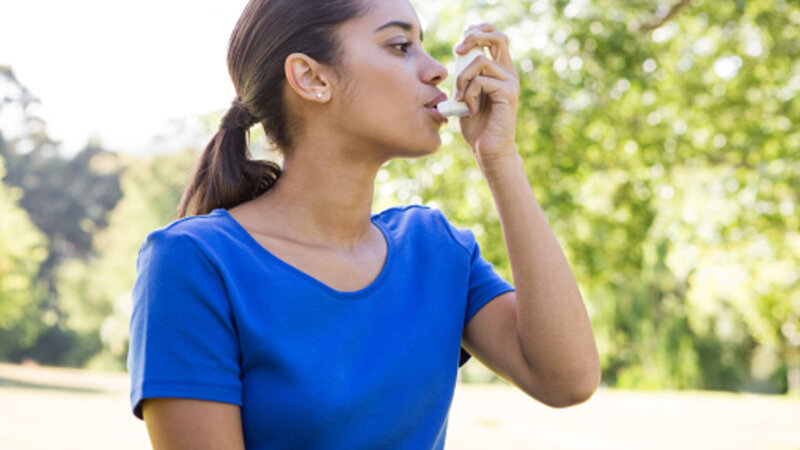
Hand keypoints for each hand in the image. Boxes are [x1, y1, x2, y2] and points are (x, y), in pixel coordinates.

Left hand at [453, 23, 520, 165]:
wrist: (487, 150)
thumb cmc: (476, 125)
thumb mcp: (465, 95)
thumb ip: (465, 76)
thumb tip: (459, 55)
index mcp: (499, 70)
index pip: (495, 37)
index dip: (479, 30)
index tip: (461, 40)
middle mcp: (508, 73)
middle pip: (497, 37)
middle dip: (474, 37)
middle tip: (458, 51)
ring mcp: (510, 82)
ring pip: (480, 62)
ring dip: (463, 79)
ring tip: (460, 98)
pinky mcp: (508, 94)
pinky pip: (481, 81)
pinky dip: (469, 94)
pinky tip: (470, 109)